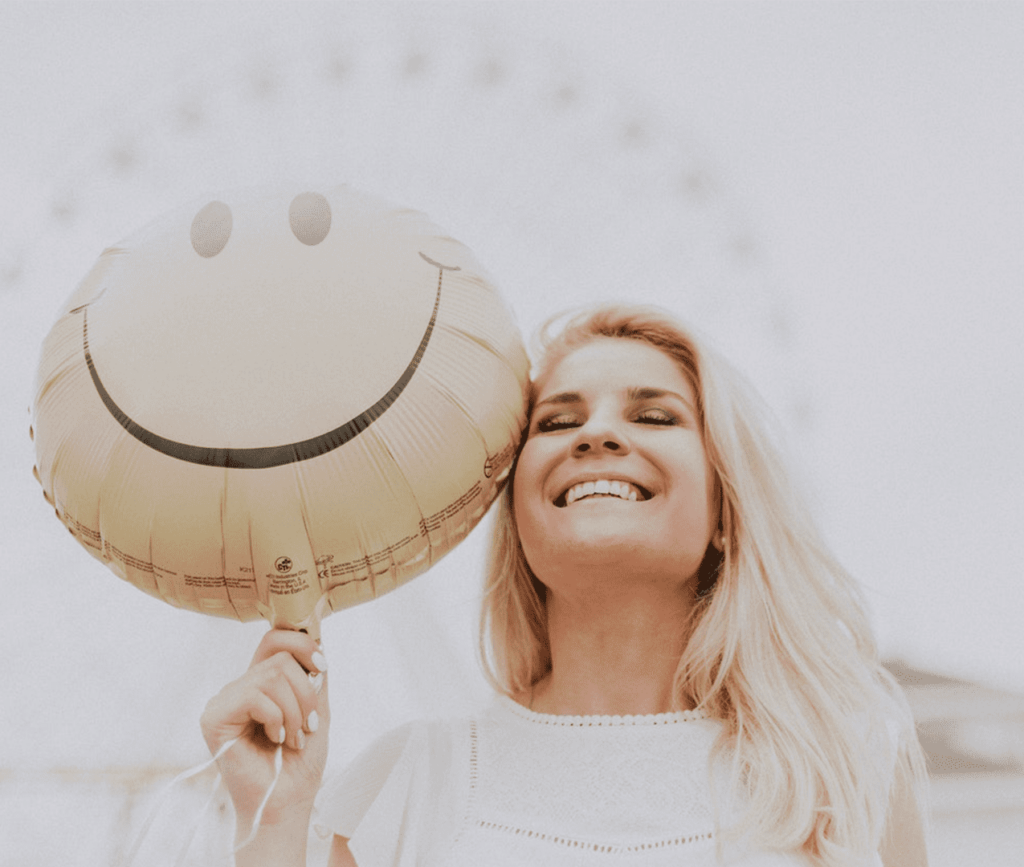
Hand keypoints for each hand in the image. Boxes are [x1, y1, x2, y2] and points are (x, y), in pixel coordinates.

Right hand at [201, 629, 329, 833]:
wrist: (287, 801)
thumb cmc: (300, 761)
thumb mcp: (317, 708)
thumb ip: (314, 673)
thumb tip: (318, 629)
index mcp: (261, 681)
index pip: (275, 637)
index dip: (302, 642)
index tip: (321, 667)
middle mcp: (240, 686)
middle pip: (280, 656)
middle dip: (306, 692)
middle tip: (308, 725)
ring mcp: (224, 700)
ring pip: (273, 675)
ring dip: (296, 711)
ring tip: (293, 738)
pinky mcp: (214, 717)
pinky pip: (256, 695)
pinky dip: (278, 719)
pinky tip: (276, 741)